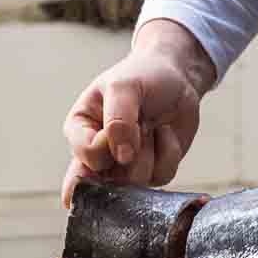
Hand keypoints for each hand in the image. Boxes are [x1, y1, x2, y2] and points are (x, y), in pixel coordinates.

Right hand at [60, 18, 217, 208]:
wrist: (177, 77)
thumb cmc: (143, 76)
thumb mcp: (123, 86)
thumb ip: (118, 119)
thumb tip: (123, 158)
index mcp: (80, 131)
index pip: (85, 156)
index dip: (106, 144)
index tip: (120, 123)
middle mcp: (98, 154)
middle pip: (107, 179)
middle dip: (131, 153)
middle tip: (140, 125)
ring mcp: (125, 165)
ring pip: (135, 181)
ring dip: (151, 150)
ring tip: (151, 126)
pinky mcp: (152, 170)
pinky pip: (161, 176)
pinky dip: (169, 152)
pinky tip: (165, 133)